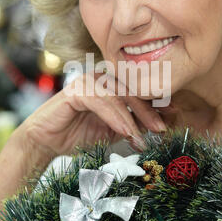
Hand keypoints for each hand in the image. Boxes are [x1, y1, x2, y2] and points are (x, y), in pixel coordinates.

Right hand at [16, 71, 167, 164]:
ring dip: (133, 117)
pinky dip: (115, 117)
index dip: (157, 102)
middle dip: (149, 110)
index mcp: (111, 85)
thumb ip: (132, 124)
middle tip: (162, 128)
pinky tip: (126, 132)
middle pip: (132, 91)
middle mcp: (101, 79)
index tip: (175, 115)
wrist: (46, 142)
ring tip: (143, 138)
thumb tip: (161, 126)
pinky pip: (101, 101)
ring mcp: (88, 82)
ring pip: (118, 96)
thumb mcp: (112, 131)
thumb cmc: (78, 134)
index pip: (138, 91)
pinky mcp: (75, 90)